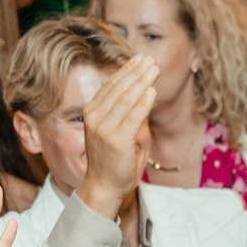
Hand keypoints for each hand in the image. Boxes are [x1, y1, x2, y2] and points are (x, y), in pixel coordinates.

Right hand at [77, 55, 157, 218]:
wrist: (104, 187)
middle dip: (136, 72)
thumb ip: (131, 114)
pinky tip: (152, 92)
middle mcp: (95, 117)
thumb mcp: (123, 132)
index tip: (140, 59)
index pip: (111, 86)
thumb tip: (147, 94)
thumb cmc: (115, 161)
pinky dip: (143, 103)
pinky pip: (132, 117)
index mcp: (93, 113)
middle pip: (118, 89)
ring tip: (153, 69)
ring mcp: (104, 128)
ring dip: (141, 81)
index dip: (126, 71)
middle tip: (150, 59)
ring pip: (125, 99)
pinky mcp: (116, 140)